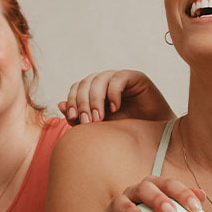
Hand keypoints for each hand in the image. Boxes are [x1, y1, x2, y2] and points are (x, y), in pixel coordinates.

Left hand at [57, 69, 174, 124]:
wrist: (151, 134)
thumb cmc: (125, 130)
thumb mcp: (99, 127)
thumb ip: (80, 118)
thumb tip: (60, 105)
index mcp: (93, 91)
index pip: (76, 88)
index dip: (72, 101)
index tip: (74, 118)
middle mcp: (104, 82)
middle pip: (85, 83)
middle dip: (83, 103)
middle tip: (88, 122)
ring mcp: (118, 78)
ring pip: (98, 80)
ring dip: (95, 100)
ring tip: (100, 118)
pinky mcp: (135, 77)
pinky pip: (117, 79)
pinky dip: (113, 94)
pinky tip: (115, 109)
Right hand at [98, 176, 204, 211]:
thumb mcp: (172, 209)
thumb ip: (185, 201)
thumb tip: (202, 195)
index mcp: (154, 187)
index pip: (169, 184)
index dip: (182, 194)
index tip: (196, 208)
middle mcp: (135, 192)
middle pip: (145, 188)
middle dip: (158, 199)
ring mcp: (118, 204)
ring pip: (121, 202)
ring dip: (131, 211)